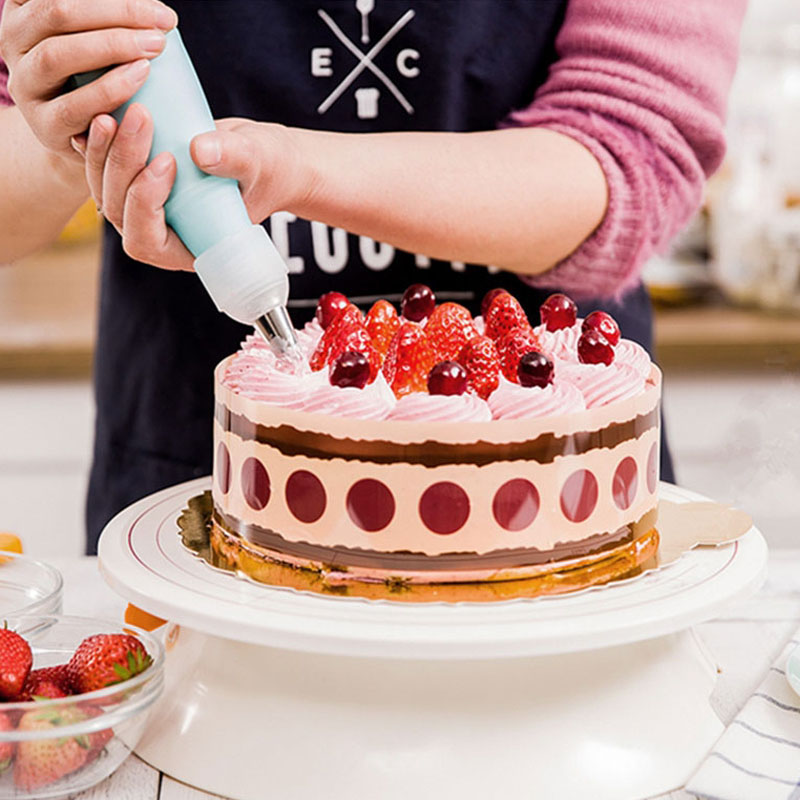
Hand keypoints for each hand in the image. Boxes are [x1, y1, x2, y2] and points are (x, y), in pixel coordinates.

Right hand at [0, 0, 176, 159]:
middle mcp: (14, 39)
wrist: (88, 134)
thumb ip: (108, 18)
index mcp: (24, 9)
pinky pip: (72, 107)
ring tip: (154, 46)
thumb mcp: (97, 36)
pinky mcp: (45, 125)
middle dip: (116, 12)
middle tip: (162, 23)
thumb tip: (153, 6)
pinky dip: (108, 90)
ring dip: (110, 47)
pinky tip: (140, 77)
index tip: (153, 3)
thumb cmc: (99, 74)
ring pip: (56, 55)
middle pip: (57, 12)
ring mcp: (25, 83)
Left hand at [83, 115, 311, 270]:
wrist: (264, 157)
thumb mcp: (260, 163)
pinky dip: (96, 142)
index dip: (146, 205)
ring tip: (116, 111)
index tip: (167, 162)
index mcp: (189, 248)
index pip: (147, 241)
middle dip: (124, 164)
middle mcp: (159, 233)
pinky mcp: (135, 180)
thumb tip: (200, 150)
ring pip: (104, 187)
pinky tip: (96, 113)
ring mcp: (143, 208)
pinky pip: (103, 167)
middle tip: (141, 119)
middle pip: (119, 210)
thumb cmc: (271, 170)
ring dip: (104, 150)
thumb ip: (234, 158)